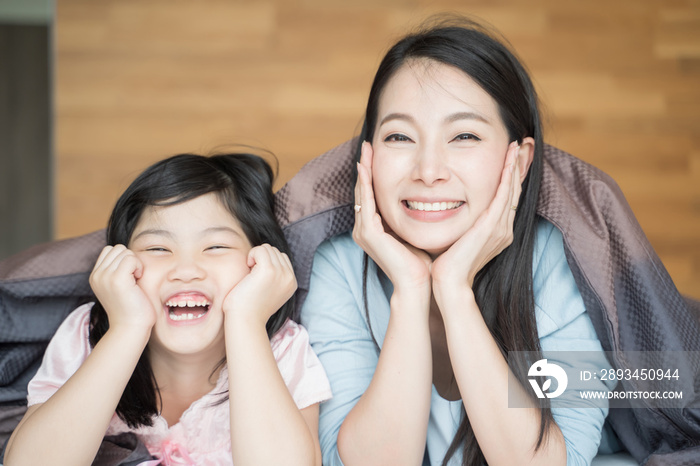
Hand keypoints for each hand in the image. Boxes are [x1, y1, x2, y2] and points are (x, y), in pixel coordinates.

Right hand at [89, 245, 156, 332]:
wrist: (130, 328)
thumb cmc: (131, 308)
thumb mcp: (119, 286)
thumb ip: (117, 270)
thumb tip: (127, 253)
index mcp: (95, 276)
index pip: (110, 250)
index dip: (124, 259)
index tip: (129, 277)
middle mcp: (96, 275)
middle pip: (117, 248)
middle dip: (130, 259)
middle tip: (134, 279)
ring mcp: (104, 276)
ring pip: (124, 252)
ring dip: (135, 263)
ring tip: (135, 281)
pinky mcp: (116, 279)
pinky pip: (131, 258)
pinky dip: (139, 267)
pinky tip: (138, 281)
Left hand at [222, 244, 296, 326]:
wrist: (245, 321)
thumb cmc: (250, 309)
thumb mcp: (269, 292)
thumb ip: (274, 278)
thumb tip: (267, 259)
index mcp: (291, 283)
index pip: (282, 258)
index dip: (266, 262)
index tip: (256, 276)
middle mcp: (289, 277)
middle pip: (275, 251)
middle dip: (261, 258)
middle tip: (251, 275)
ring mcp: (281, 273)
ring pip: (268, 249)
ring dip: (255, 256)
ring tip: (249, 273)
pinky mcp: (269, 270)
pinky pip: (260, 250)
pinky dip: (252, 255)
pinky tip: (247, 267)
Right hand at [353, 141, 432, 298]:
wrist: (418, 284)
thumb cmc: (421, 262)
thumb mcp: (413, 232)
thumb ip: (410, 217)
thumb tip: (424, 201)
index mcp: (372, 229)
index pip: (370, 195)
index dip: (371, 174)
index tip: (376, 153)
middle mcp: (363, 229)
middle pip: (362, 190)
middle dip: (365, 166)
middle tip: (367, 144)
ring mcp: (363, 232)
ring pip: (362, 193)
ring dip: (363, 169)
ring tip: (366, 149)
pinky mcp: (369, 233)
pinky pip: (366, 202)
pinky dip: (366, 184)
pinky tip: (367, 167)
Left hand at [431, 141, 522, 307]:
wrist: (448, 283)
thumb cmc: (447, 264)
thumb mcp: (457, 238)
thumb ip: (461, 225)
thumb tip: (448, 210)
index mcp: (496, 232)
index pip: (507, 198)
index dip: (511, 177)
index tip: (512, 157)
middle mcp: (503, 229)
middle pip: (515, 191)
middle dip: (518, 166)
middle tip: (524, 144)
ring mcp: (500, 228)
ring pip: (512, 190)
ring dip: (515, 166)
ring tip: (519, 146)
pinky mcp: (492, 227)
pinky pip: (504, 195)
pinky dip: (507, 176)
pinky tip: (509, 160)